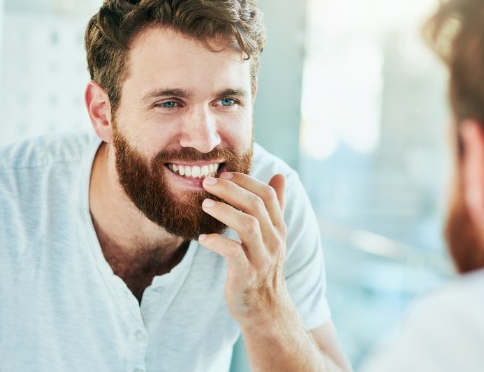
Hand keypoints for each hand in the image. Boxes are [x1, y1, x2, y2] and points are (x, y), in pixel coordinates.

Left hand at [198, 172, 291, 323]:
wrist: (265, 309)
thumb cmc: (262, 267)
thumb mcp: (273, 236)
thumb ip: (275, 206)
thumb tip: (280, 175)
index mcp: (278, 229)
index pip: (267, 195)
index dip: (246, 181)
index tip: (224, 174)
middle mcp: (273, 241)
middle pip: (256, 205)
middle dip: (230, 190)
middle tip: (207, 183)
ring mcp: (261, 258)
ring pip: (247, 225)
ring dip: (224, 211)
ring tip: (204, 204)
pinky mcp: (246, 275)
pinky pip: (233, 253)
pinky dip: (217, 242)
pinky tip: (203, 238)